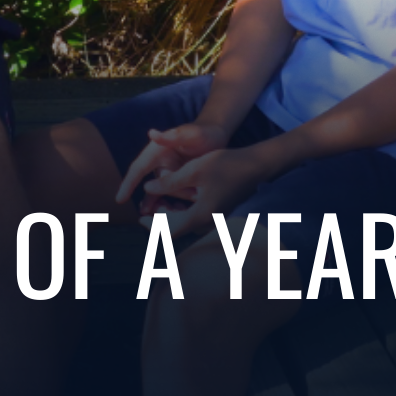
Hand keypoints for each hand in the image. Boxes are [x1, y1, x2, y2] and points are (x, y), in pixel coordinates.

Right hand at [115, 121, 231, 209]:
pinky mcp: (177, 182)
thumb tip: (152, 133)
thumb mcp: (191, 134)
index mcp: (156, 152)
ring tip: (187, 205)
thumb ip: (173, 136)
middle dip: (164, 197)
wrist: (216, 138)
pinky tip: (183, 211)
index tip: (119, 200)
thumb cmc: (203, 133)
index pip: (138, 169)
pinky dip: (175, 206)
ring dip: (172, 202)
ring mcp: (167, 175)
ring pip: (164, 195)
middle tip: (183, 199)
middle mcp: (158, 164)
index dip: (128, 184)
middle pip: (155, 187)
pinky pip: (172, 198)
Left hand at [142, 147, 268, 236]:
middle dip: (160, 220)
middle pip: (178, 230)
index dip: (153, 226)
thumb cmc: (226, 164)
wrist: (255, 165)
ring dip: (171, 216)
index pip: (170, 231)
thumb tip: (146, 188)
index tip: (140, 219)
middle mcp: (209, 222)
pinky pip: (196, 219)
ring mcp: (215, 219)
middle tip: (148, 208)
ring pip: (187, 224)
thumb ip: (169, 182)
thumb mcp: (194, 170)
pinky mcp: (219, 213)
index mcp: (201, 215)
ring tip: (159, 202)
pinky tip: (176, 200)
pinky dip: (183, 213)